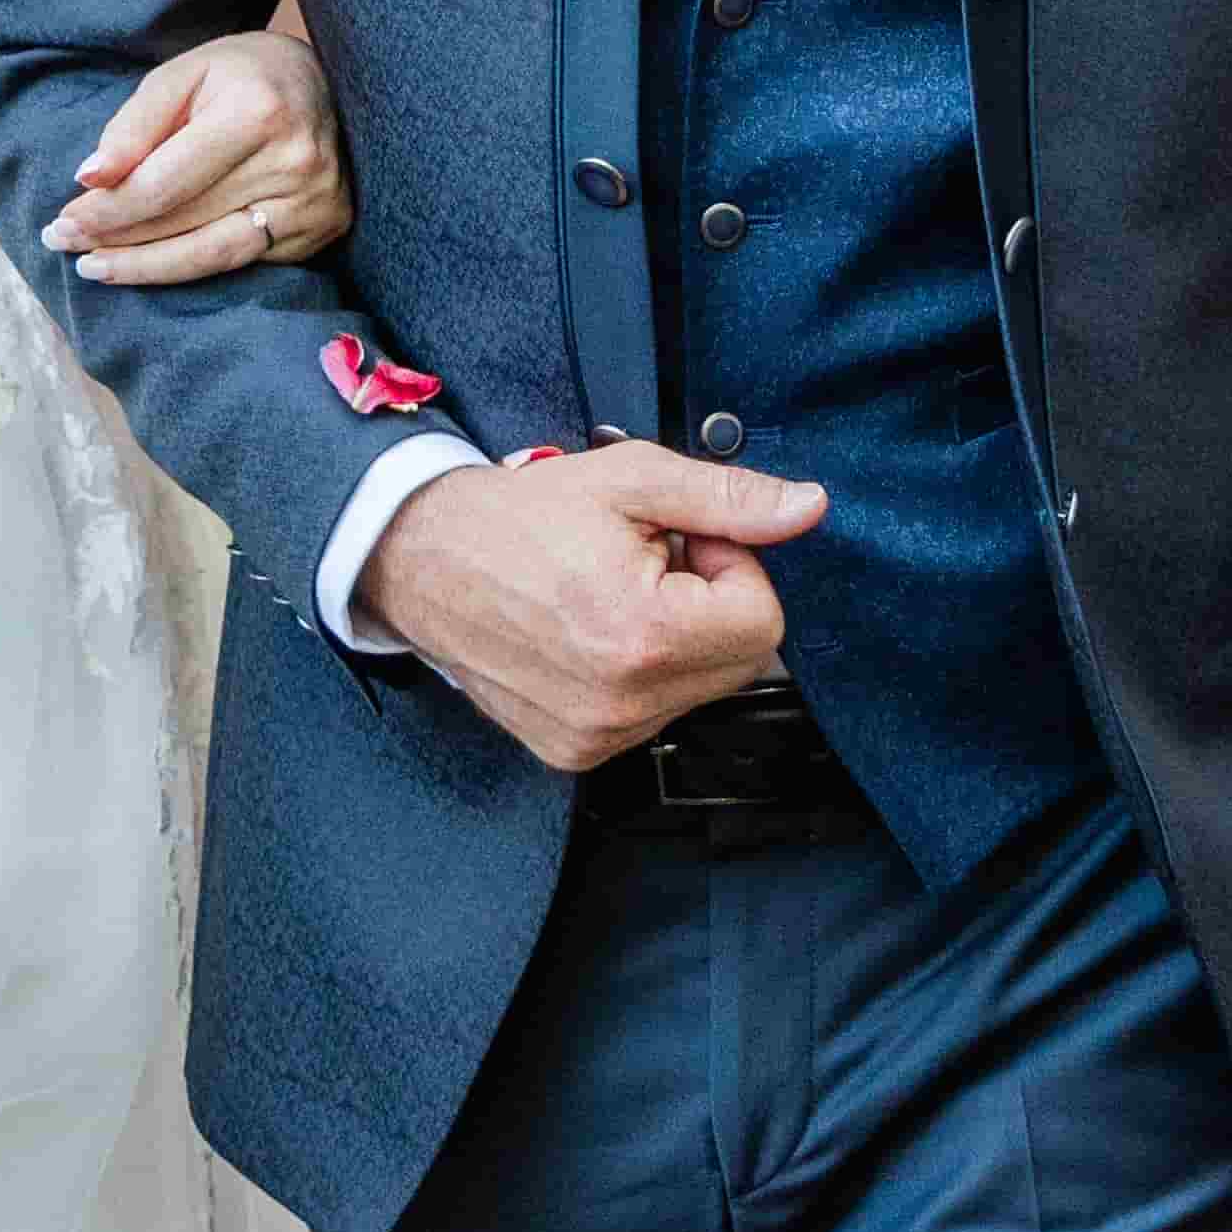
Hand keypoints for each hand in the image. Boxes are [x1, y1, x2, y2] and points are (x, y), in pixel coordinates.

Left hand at [53, 28, 355, 285]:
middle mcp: (294, 162)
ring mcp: (314, 203)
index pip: (163, 184)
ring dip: (146, 268)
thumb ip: (134, 126)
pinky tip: (150, 266)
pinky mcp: (321, 230)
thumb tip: (90, 178)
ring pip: (211, 257)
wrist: (323, 83)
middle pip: (183, 223)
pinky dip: (189, 269)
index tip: (61, 221)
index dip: (107, 211)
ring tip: (94, 268)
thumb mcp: (182, 74)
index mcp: (257, 112)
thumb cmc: (241, 74)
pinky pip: (242, 264)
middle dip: (114, 239)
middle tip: (62, 243)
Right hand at [356, 441, 816, 774]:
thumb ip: (729, 498)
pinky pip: (652, 715)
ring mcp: (595, 737)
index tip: (677, 542)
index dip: (730, 565)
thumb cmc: (518, 516)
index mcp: (644, 637)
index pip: (762, 619)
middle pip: (739, 662)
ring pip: (698, 690)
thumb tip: (808, 509)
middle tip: (645, 564)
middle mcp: (622, 704)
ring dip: (676, 640)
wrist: (422, 559)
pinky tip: (591, 633)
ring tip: (611, 596)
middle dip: (710, 605)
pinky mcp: (573, 752)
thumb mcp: (631, 480)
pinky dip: (640, 673)